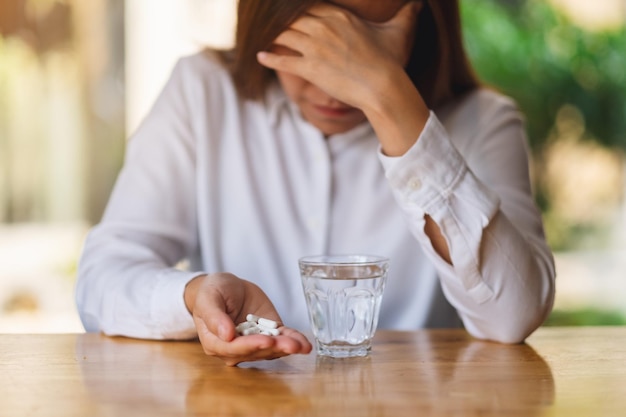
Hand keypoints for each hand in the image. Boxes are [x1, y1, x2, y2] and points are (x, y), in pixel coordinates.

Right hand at [184, 273, 311, 365]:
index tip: (265, 341)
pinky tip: (305, 344)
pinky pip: (282, 339)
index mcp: (215, 343)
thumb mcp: (209, 297)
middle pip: (255, 351)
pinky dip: (294, 341)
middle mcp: (235, 349)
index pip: (233, 348)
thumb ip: (213, 316)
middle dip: (274, 348)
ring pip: (271, 349)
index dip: (250, 346)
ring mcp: (254, 343)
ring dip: (287, 348)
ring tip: (301, 345)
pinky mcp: (269, 335)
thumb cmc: (212, 292)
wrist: (227, 287)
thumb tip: (225, 334)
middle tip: (290, 345)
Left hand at [257, 1, 421, 111]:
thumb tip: (419, 2)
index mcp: (340, 15)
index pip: (310, 5)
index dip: (297, 7)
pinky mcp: (310, 69)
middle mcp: (324, 27)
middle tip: (268, 21)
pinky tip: (260, 56)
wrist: (383, 87)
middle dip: (280, 19)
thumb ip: (406, 13)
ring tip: (263, 36)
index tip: (288, 8)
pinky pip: (283, 60)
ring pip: (284, 35)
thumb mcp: (399, 31)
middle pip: (292, 17)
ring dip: (272, 36)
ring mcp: (315, 48)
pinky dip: (269, 58)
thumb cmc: (390, 60)